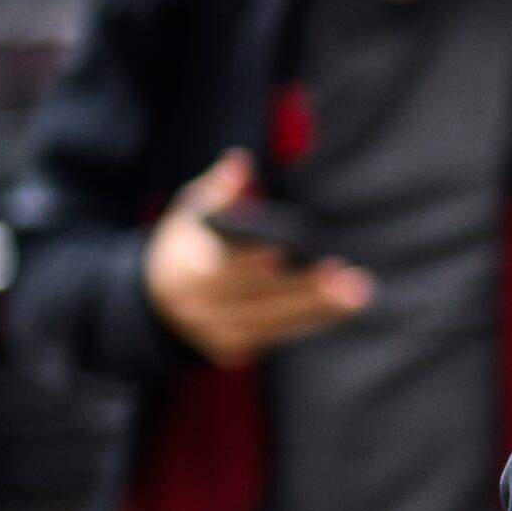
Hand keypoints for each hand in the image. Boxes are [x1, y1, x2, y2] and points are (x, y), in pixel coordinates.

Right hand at [145, 151, 374, 368]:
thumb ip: (217, 188)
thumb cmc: (182, 244)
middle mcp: (201, 308)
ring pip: (274, 323)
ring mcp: (217, 333)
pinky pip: (279, 334)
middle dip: (306, 290)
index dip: (252, 263)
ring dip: (320, 309)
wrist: (153, 302)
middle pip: (259, 300)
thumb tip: (240, 161)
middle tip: (350, 280)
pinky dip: (312, 320)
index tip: (284, 253)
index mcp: (186, 271)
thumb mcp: (188, 212)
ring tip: (358, 294)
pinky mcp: (235, 349)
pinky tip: (343, 307)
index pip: (223, 269)